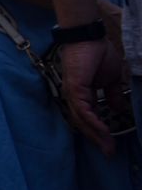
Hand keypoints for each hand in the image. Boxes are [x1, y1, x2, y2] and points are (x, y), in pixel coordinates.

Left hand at [57, 33, 129, 154]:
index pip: (88, 118)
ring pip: (82, 120)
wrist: (89, 36)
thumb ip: (111, 94)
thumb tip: (117, 108)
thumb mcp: (111, 79)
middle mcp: (74, 96)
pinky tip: (102, 131)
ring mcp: (72, 92)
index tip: (110, 145)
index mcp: (82, 94)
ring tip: (108, 147)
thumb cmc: (98, 53)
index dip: (98, 132)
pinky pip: (83, 110)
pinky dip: (92, 122)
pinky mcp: (74, 88)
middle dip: (97, 139)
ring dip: (96, 134)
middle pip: (83, 123)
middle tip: (109, 153)